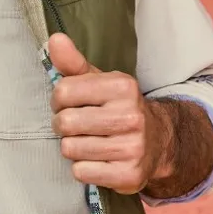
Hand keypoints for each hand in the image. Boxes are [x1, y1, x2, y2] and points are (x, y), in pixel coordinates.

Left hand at [49, 33, 172, 193]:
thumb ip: (73, 62)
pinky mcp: (129, 175)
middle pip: (65, 122)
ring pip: (70, 149)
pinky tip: (97, 160)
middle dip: (63, 125)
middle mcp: (131, 116)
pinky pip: (81, 172)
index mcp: (122, 86)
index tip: (69, 104)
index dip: (58, 100)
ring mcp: (132, 147)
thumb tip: (54, 38)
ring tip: (88, 141)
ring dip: (72, 147)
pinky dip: (82, 168)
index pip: (63, 91)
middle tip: (76, 126)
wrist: (158, 142)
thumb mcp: (98, 81)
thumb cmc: (116, 107)